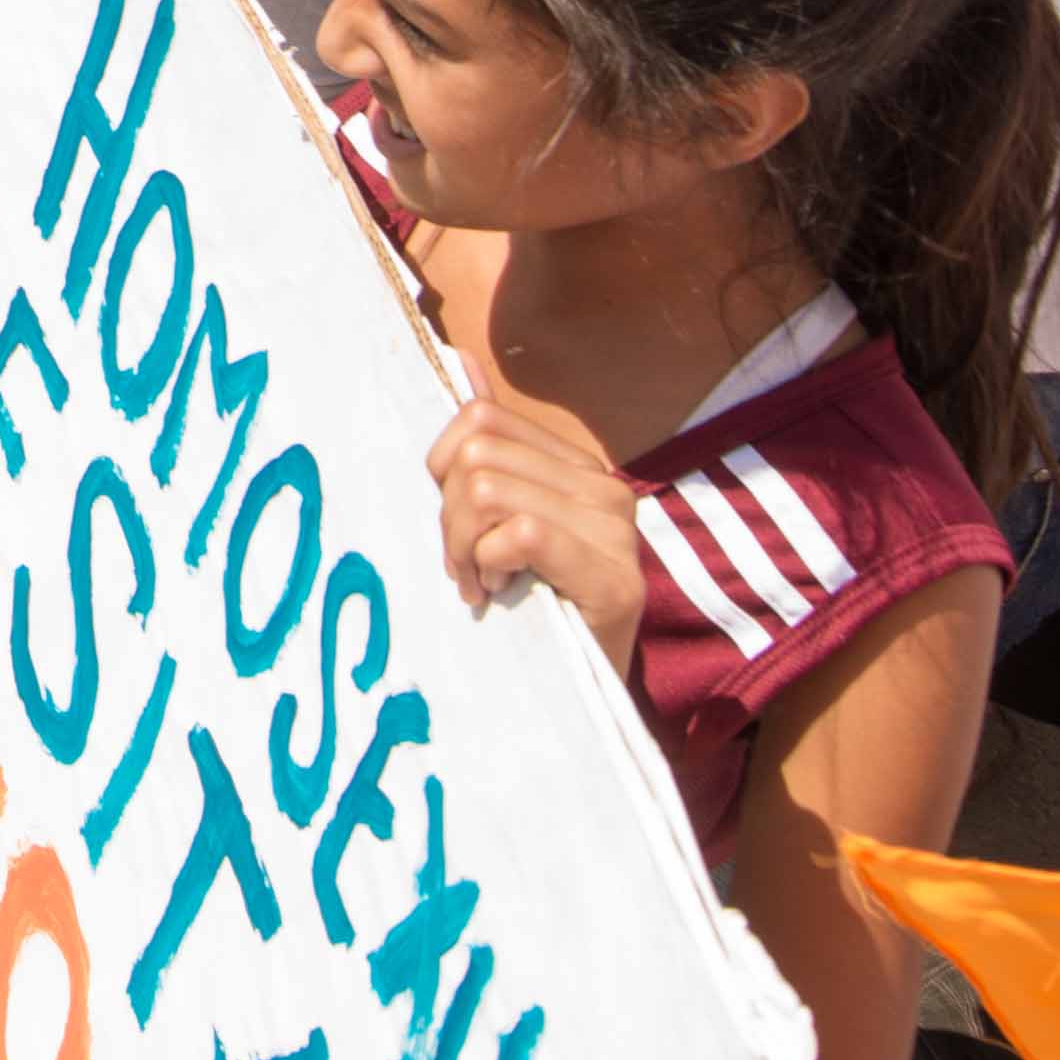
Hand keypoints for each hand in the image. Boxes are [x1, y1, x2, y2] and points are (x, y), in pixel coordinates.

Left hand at [427, 384, 650, 663]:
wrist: (582, 697)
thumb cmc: (534, 609)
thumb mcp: (504, 523)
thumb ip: (491, 447)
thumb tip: (460, 362)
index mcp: (577, 467)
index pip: (481, 419)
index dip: (444, 471)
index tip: (455, 527)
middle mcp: (604, 488)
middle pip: (478, 453)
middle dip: (448, 516)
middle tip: (462, 568)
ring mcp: (615, 532)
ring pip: (490, 489)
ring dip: (463, 547)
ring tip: (479, 583)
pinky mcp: (615, 578)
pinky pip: (522, 533)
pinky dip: (490, 564)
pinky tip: (498, 594)